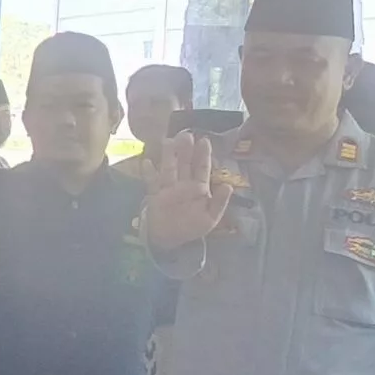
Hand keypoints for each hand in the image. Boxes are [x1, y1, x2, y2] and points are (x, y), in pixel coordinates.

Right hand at [142, 133, 233, 249]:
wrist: (170, 240)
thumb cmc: (192, 227)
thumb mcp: (211, 218)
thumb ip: (220, 202)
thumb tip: (228, 185)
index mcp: (199, 188)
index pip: (202, 168)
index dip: (203, 155)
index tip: (204, 141)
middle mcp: (183, 184)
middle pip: (184, 164)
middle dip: (185, 150)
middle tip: (186, 134)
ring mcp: (168, 188)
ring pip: (169, 169)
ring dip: (168, 155)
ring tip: (168, 141)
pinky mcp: (155, 195)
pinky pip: (152, 182)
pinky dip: (149, 173)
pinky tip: (146, 162)